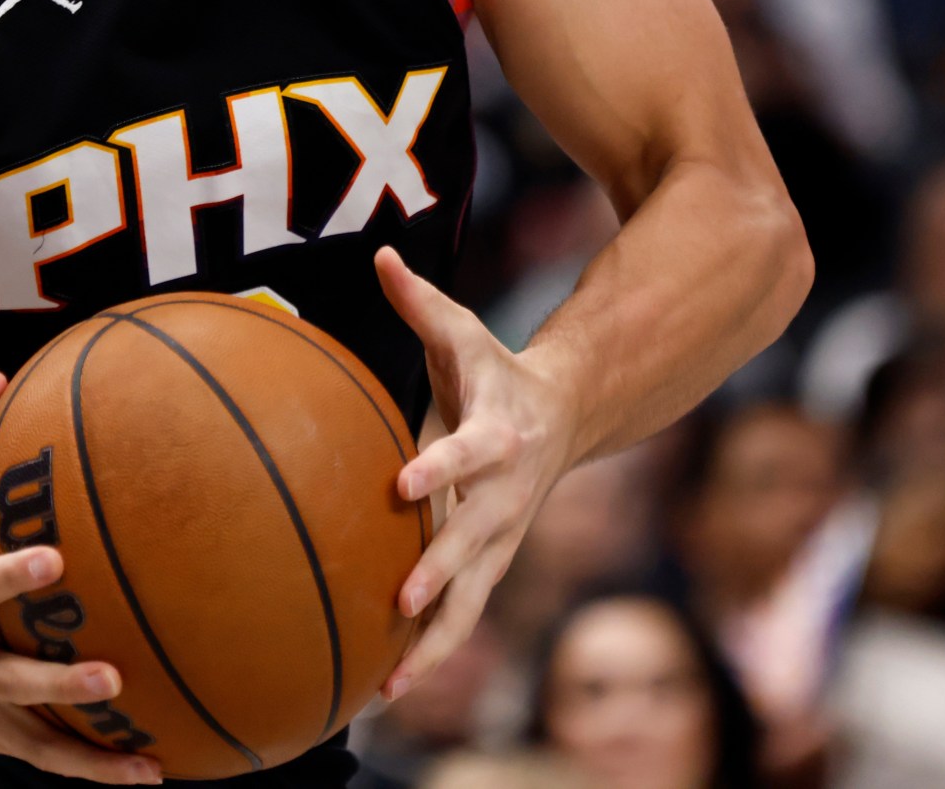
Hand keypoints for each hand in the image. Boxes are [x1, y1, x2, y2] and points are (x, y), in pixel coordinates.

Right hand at [0, 373, 162, 783]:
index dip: (8, 576)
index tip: (55, 559)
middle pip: (5, 681)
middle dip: (58, 683)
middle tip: (115, 676)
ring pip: (29, 742)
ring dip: (88, 758)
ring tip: (147, 767)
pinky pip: (39, 755)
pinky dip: (88, 769)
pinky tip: (145, 772)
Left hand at [375, 247, 573, 699]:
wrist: (563, 415)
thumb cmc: (494, 370)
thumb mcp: (463, 332)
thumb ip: (420, 301)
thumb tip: (382, 254)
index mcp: (497, 435)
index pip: (467, 451)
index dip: (438, 466)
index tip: (401, 482)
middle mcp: (505, 496)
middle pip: (473, 540)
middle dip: (439, 572)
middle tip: (399, 601)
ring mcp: (503, 538)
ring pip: (473, 599)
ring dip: (435, 643)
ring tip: (391, 686)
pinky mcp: (494, 565)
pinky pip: (464, 617)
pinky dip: (431, 654)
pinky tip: (387, 690)